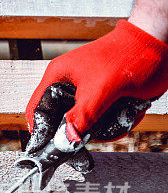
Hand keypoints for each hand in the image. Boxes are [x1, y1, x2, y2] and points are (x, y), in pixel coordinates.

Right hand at [25, 20, 167, 169]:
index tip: (48, 148)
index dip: (40, 130)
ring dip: (104, 128)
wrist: (159, 44)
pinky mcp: (104, 98)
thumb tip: (68, 139)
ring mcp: (87, 93)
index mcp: (58, 77)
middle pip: (61, 121)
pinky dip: (117, 122)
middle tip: (91, 139)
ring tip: (122, 118)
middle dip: (80, 132)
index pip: (37, 108)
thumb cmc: (129, 55)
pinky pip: (103, 121)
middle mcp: (69, 86)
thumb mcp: (101, 89)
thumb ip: (83, 116)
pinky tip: (131, 113)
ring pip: (85, 124)